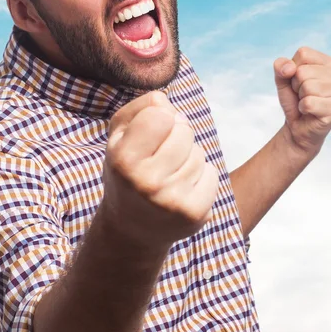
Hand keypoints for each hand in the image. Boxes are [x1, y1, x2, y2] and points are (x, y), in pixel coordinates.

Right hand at [101, 91, 218, 249]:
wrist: (131, 229)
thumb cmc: (126, 171)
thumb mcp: (119, 136)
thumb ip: (141, 107)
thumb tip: (167, 102)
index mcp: (123, 159)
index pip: (160, 114)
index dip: (157, 120)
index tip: (148, 136)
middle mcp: (146, 181)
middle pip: (184, 130)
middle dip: (175, 137)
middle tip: (159, 158)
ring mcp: (172, 200)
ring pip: (198, 152)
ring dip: (187, 158)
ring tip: (168, 176)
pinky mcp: (194, 213)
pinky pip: (212, 172)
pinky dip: (201, 176)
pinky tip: (182, 189)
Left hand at [274, 47, 330, 155]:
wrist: (297, 126)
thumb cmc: (294, 99)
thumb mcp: (282, 79)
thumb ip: (281, 66)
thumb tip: (290, 68)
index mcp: (326, 62)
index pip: (303, 53)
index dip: (292, 68)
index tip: (297, 80)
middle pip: (303, 71)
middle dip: (295, 85)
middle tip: (302, 95)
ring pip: (307, 87)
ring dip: (300, 97)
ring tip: (306, 102)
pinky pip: (308, 103)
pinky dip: (302, 108)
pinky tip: (309, 111)